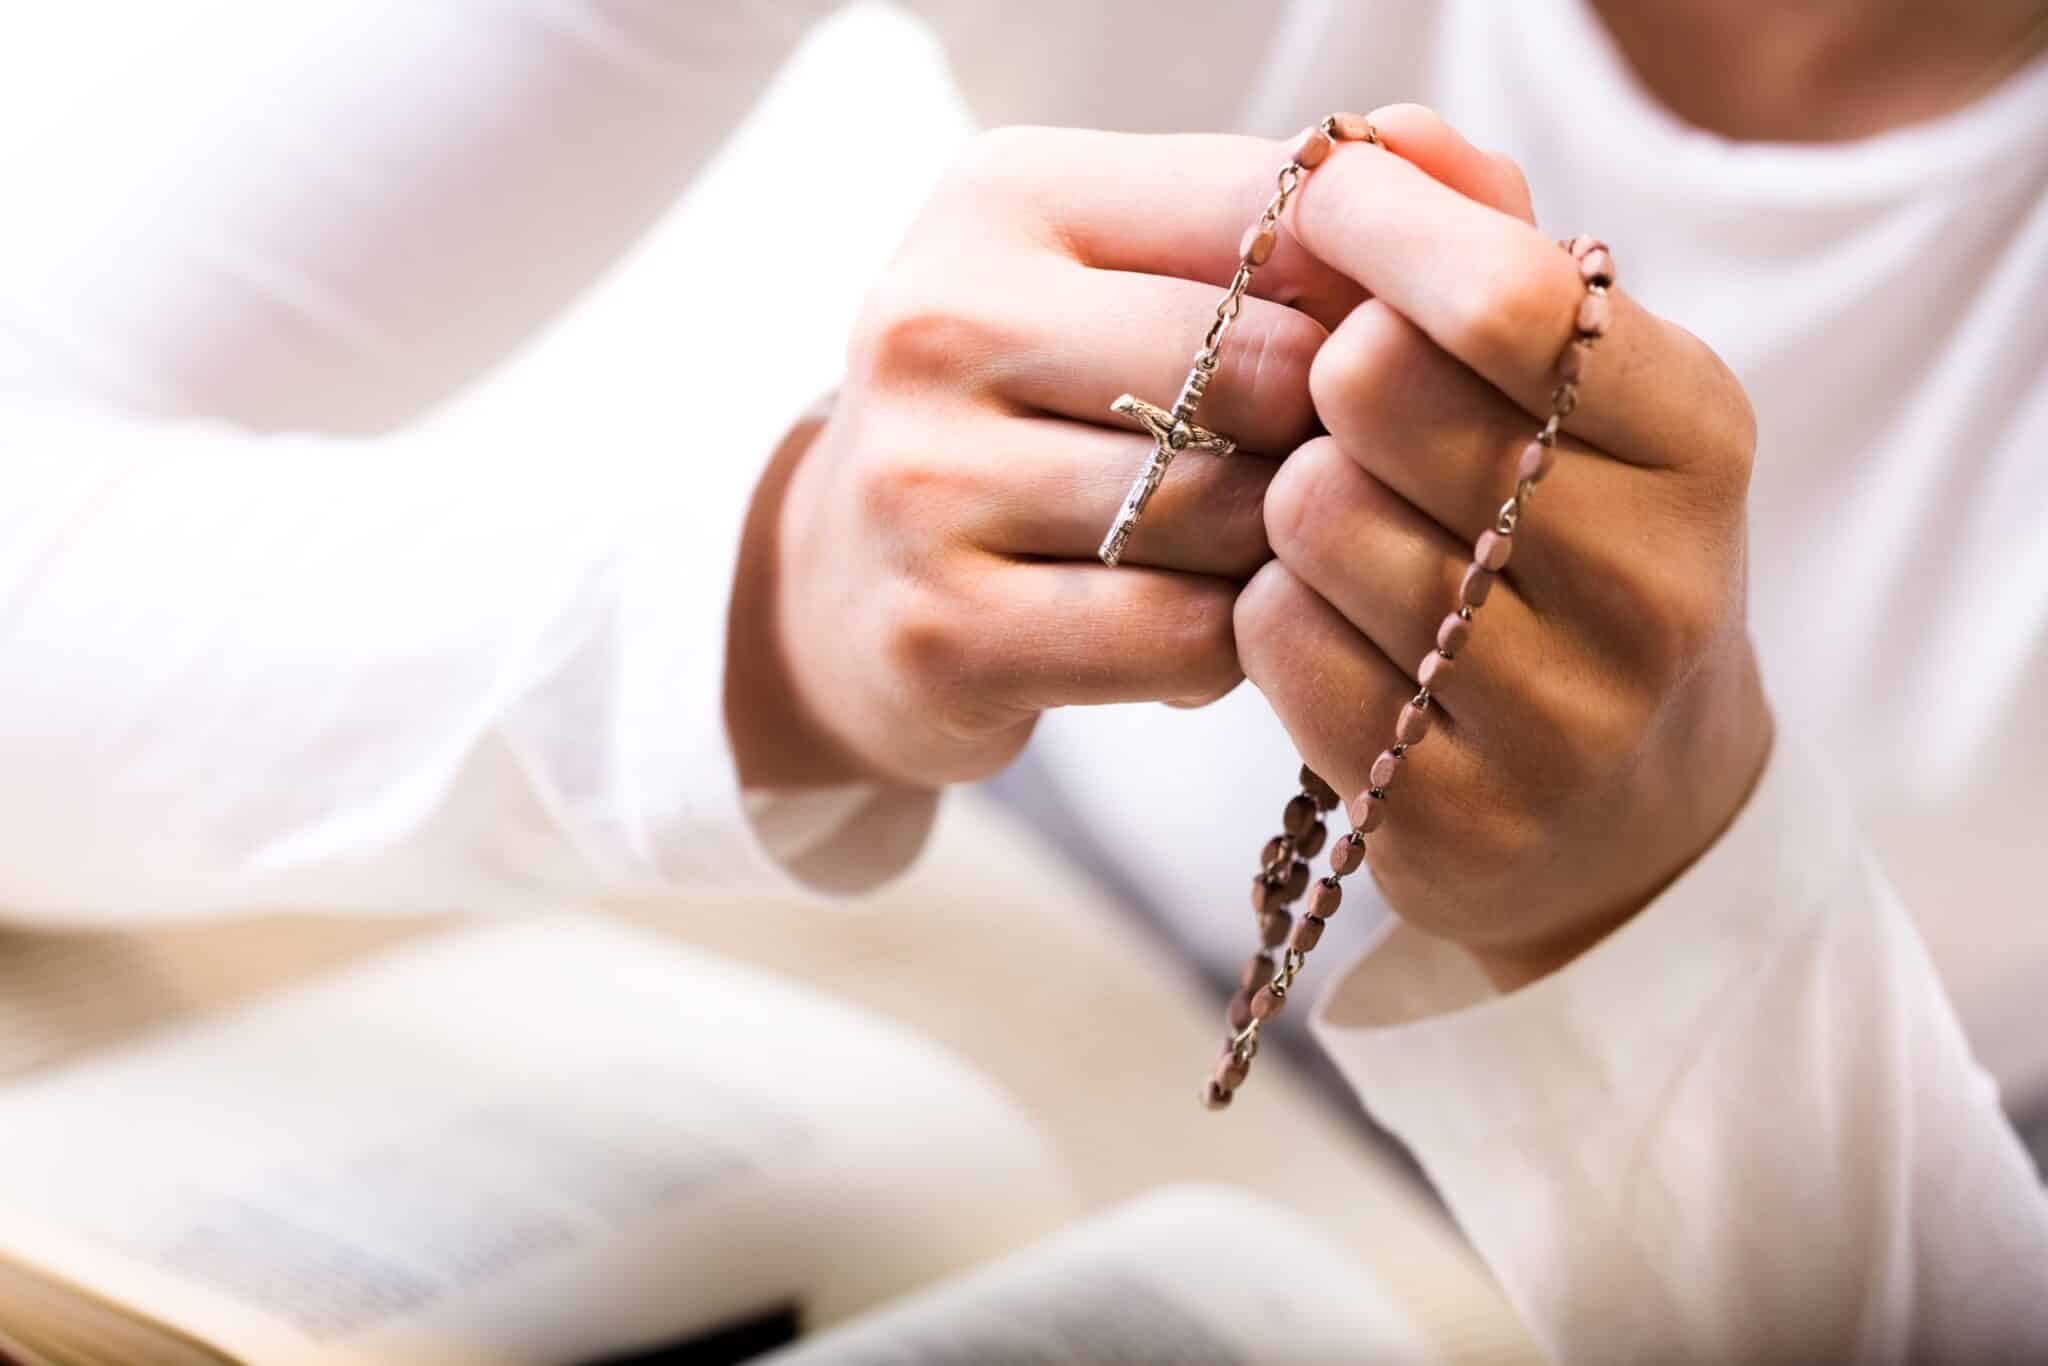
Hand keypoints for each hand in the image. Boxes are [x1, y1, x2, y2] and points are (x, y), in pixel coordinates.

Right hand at [728, 127, 1366, 789]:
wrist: (843, 584)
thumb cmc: (1027, 417)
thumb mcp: (1115, 281)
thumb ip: (1278, 231)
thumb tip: (1456, 191)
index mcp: (1005, 198)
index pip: (1267, 213)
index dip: (1373, 296)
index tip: (1392, 358)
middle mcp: (941, 320)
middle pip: (1262, 370)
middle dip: (1332, 438)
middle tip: (1335, 481)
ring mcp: (923, 481)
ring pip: (1225, 513)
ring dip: (1280, 554)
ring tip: (1254, 558)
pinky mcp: (938, 628)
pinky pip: (1177, 637)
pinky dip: (1224, 648)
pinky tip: (1196, 630)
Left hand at [1234, 106, 1772, 985]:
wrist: (1636, 809)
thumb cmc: (1583, 553)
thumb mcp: (1586, 394)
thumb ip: (1492, 245)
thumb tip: (1386, 139)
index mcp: (1697, 437)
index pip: (1506, 297)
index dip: (1377, 231)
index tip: (1322, 211)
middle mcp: (1651, 581)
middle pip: (1378, 392)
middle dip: (1328, 380)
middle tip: (1352, 413)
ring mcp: (1559, 716)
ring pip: (1311, 520)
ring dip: (1292, 505)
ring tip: (1350, 531)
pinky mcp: (1453, 814)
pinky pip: (1274, 644)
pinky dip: (1271, 612)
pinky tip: (1331, 625)